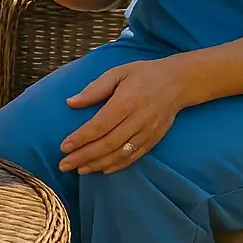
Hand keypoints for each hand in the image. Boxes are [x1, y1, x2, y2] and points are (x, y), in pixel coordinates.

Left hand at [56, 58, 192, 174]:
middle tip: (64, 165)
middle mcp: (138, 120)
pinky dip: (117, 165)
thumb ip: (94, 89)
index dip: (80, 138)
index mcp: (126, 101)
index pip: (99, 125)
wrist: (179, 82)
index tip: (63, 147)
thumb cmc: (143, 74)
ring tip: (79, 170)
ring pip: (120, 154)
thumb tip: (71, 103)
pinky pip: (134, 157)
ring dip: (98, 164)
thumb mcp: (117, 72)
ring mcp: (148, 132)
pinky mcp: (154, 140)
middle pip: (107, 144)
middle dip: (84, 156)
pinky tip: (102, 169)